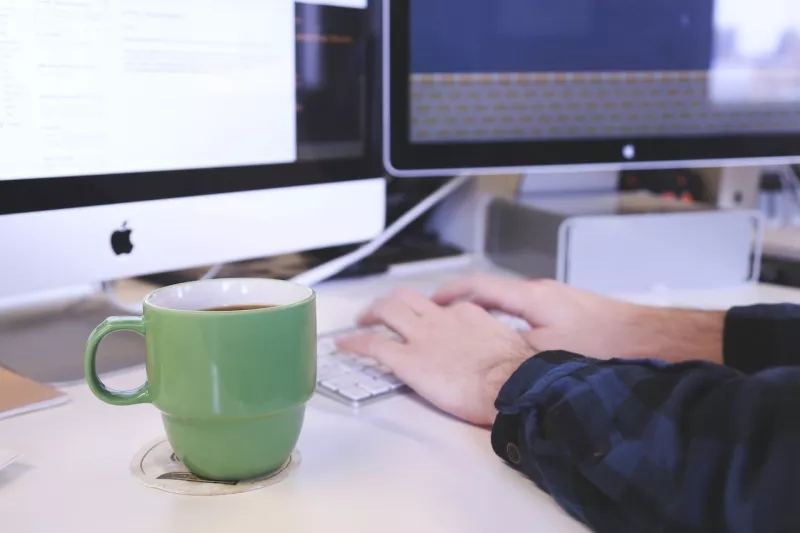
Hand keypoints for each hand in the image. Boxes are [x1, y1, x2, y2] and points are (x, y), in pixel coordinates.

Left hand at [336, 288, 533, 425]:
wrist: (511, 386)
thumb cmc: (517, 375)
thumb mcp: (510, 348)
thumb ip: (495, 344)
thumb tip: (497, 354)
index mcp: (467, 315)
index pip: (442, 307)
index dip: (428, 313)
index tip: (425, 320)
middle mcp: (441, 319)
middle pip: (407, 298)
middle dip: (390, 301)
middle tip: (381, 310)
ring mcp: (422, 337)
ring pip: (387, 310)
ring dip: (370, 312)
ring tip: (360, 320)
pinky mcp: (407, 360)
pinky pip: (373, 344)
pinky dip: (355, 342)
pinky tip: (344, 345)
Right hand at [433, 275, 723, 363]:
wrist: (651, 339)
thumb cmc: (606, 343)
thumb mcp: (547, 355)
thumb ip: (511, 352)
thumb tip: (485, 359)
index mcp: (530, 297)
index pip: (478, 286)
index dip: (450, 293)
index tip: (431, 300)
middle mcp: (542, 292)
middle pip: (491, 292)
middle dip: (465, 303)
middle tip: (444, 316)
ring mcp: (557, 300)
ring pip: (510, 303)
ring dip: (488, 313)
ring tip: (471, 330)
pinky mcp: (570, 312)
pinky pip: (527, 312)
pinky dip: (509, 322)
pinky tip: (512, 342)